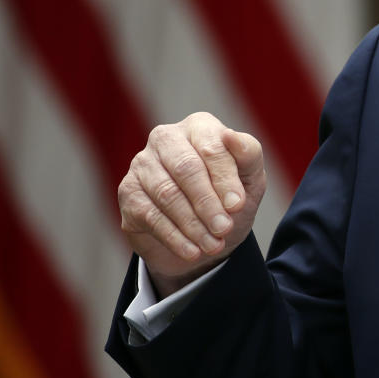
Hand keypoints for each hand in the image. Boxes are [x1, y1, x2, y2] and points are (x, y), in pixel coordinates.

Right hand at [118, 112, 266, 297]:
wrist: (206, 231)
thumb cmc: (229, 195)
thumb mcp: (250, 177)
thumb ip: (249, 154)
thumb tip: (233, 137)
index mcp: (199, 126)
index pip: (211, 147)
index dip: (225, 178)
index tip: (237, 206)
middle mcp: (166, 138)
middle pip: (186, 169)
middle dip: (208, 203)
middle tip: (224, 229)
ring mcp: (142, 164)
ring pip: (167, 194)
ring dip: (193, 224)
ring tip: (213, 245)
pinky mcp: (128, 192)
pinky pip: (150, 216)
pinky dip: (174, 237)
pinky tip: (192, 251)